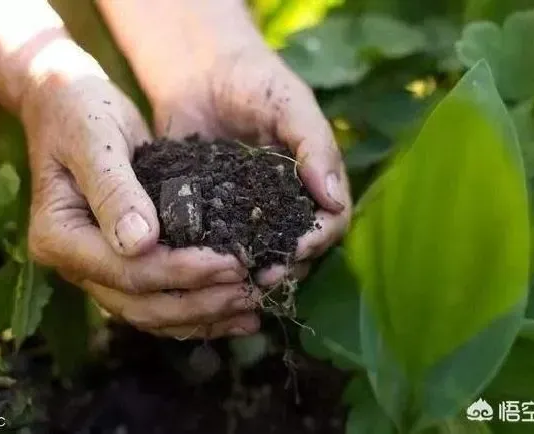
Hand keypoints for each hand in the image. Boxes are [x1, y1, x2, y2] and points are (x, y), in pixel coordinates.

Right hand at [21, 47, 259, 338]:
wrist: (69, 106)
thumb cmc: (81, 113)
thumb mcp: (96, 139)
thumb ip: (114, 190)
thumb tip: (140, 244)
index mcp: (59, 237)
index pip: (127, 271)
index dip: (182, 272)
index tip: (232, 264)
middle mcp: (75, 264)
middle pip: (142, 304)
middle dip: (201, 302)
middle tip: (252, 292)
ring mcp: (97, 270)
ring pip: (153, 312)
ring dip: (204, 315)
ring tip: (253, 309)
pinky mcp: (123, 264)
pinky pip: (160, 299)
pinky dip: (197, 310)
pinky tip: (235, 312)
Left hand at [147, 47, 351, 286]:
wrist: (200, 71)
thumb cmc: (255, 80)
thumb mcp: (290, 104)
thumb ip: (315, 145)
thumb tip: (334, 200)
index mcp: (314, 182)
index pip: (331, 222)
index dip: (319, 240)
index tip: (297, 248)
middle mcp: (285, 203)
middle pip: (298, 248)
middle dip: (285, 265)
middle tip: (262, 276)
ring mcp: (249, 212)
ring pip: (260, 253)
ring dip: (252, 270)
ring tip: (235, 281)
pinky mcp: (212, 213)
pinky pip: (219, 242)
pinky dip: (215, 257)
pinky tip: (202, 266)